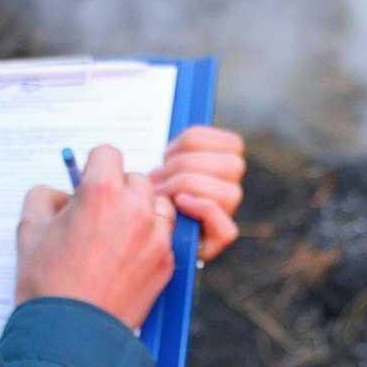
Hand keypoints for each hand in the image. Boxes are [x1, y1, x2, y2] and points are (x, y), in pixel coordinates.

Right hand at [15, 145, 175, 328]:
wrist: (71, 334)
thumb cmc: (47, 283)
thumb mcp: (29, 229)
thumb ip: (44, 196)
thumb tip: (62, 194)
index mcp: (101, 192)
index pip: (108, 152)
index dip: (94, 166)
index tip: (88, 182)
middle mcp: (135, 208)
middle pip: (136, 178)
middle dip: (119, 190)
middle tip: (100, 214)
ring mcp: (156, 236)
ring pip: (157, 205)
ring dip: (142, 211)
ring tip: (118, 235)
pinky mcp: (167, 262)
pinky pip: (165, 236)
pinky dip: (151, 240)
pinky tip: (127, 258)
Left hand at [150, 126, 244, 261]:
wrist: (133, 235)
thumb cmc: (145, 195)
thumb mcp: (158, 165)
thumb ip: (172, 148)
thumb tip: (174, 127)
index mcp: (222, 165)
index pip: (233, 143)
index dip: (194, 141)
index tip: (166, 153)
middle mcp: (229, 189)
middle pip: (231, 165)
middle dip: (186, 166)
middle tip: (158, 177)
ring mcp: (226, 214)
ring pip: (229, 193)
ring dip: (188, 188)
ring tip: (160, 193)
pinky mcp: (218, 240)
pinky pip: (227, 228)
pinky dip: (202, 210)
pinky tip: (179, 204)